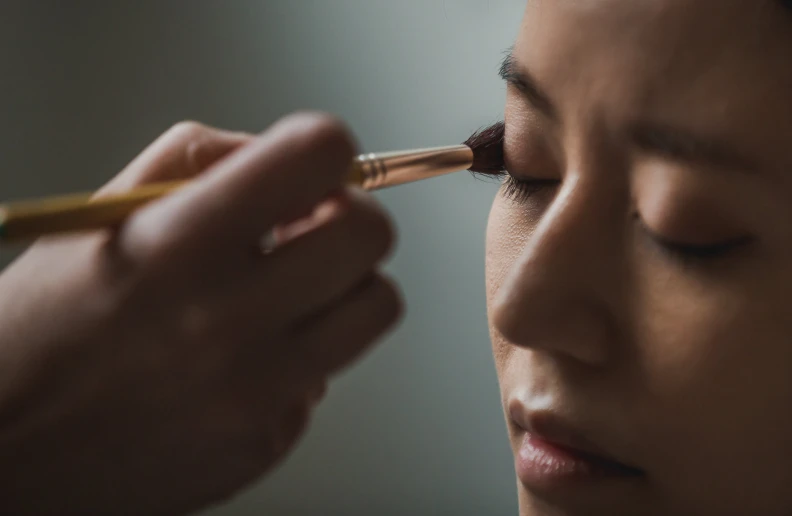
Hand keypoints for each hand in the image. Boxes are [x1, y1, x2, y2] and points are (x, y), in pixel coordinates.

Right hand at [0, 113, 401, 514]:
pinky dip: (296, 356)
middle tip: (310, 226)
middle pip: (370, 237)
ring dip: (342, 286)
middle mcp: (225, 323)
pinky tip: (240, 359)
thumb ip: (200, 161)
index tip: (313, 169)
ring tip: (286, 290)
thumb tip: (289, 158)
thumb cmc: (36, 331)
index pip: (319, 158)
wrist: (3, 457)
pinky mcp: (263, 443)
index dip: (327, 149)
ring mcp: (254, 394)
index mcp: (178, 245)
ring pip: (374, 308)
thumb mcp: (100, 215)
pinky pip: (323, 376)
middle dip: (349, 217)